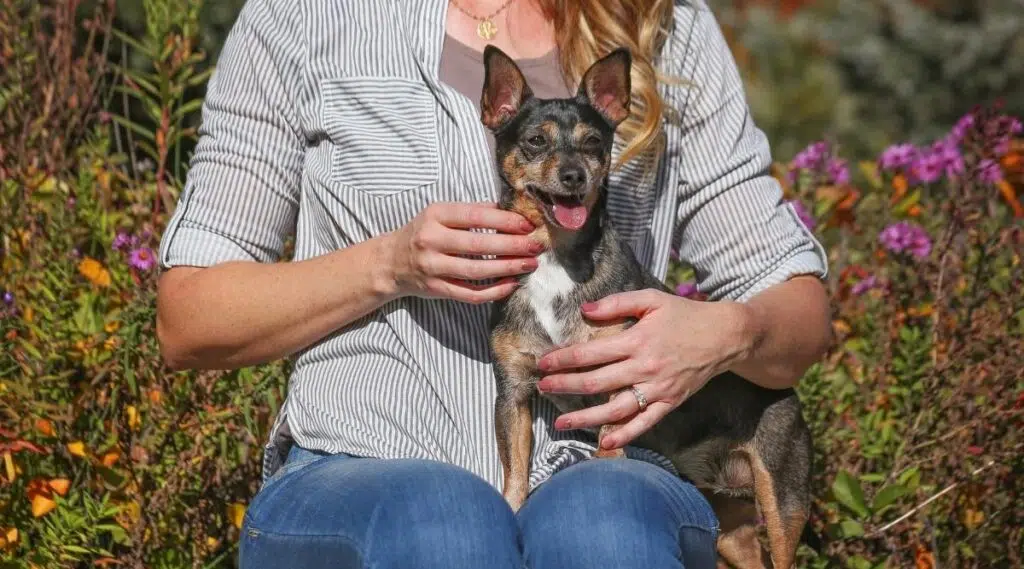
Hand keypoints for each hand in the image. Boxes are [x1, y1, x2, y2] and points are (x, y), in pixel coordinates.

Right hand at [384, 202, 543, 303]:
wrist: (391, 261)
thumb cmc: (424, 232)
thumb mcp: (440, 214)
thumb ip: (471, 211)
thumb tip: (511, 209)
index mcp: (435, 215)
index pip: (475, 216)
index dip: (504, 220)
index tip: (528, 225)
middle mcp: (431, 240)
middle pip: (479, 245)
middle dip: (512, 245)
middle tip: (536, 246)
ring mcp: (432, 267)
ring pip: (476, 271)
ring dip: (507, 268)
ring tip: (530, 264)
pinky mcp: (436, 289)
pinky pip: (470, 293)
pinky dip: (493, 291)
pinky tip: (511, 284)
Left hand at [535, 289, 755, 449]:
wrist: (725, 336)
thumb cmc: (685, 315)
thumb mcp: (651, 300)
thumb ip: (616, 303)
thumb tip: (584, 310)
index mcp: (637, 341)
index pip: (590, 353)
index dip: (563, 359)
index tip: (543, 363)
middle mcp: (644, 368)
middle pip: (596, 382)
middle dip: (565, 386)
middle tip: (542, 388)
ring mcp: (657, 389)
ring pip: (615, 408)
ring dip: (585, 417)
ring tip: (561, 423)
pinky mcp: (669, 402)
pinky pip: (644, 423)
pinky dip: (624, 435)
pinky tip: (604, 443)